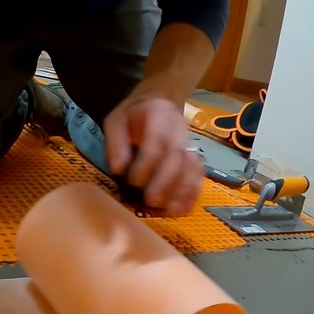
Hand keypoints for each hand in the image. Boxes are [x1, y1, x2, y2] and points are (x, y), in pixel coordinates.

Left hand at [103, 94, 203, 216]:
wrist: (158, 102)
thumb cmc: (132, 116)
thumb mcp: (115, 122)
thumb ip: (115, 144)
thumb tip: (119, 170)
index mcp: (157, 115)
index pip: (157, 142)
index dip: (147, 165)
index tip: (132, 181)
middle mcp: (178, 130)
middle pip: (178, 158)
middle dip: (165, 182)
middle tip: (150, 201)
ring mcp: (190, 144)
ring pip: (192, 168)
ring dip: (181, 192)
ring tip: (166, 211)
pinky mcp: (194, 157)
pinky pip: (198, 176)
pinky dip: (191, 194)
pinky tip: (180, 210)